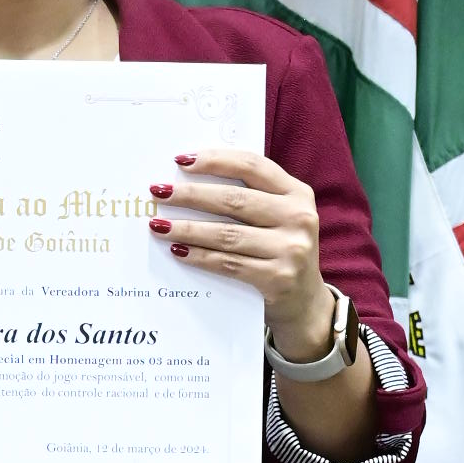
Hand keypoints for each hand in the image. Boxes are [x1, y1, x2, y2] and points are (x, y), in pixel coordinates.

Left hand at [148, 149, 332, 358]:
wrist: (304, 301)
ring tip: (159, 225)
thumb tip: (191, 179)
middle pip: (234, 199)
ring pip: (227, 234)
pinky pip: (228, 263)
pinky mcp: (278, 278)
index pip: (252, 166)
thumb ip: (250, 196)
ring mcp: (291, 249)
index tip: (181, 161)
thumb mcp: (278, 216)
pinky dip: (199, 256)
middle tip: (159, 192)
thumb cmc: (280, 250)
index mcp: (297, 193)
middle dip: (191, 195)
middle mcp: (298, 217)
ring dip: (187, 229)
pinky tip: (178, 251)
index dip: (215, 161)